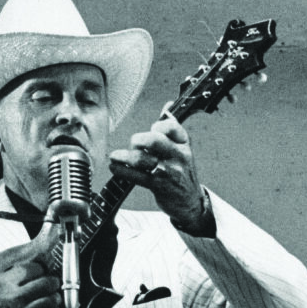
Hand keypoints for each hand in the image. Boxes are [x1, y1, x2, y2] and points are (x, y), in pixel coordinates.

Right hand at [0, 259, 60, 307]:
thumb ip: (10, 273)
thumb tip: (33, 261)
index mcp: (2, 283)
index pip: (33, 268)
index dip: (41, 269)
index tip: (41, 273)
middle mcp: (12, 297)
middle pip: (47, 283)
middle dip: (53, 283)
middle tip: (52, 285)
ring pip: (50, 301)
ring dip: (54, 299)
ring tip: (51, 299)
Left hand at [108, 111, 212, 234]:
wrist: (190, 202)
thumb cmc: (182, 173)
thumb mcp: (183, 149)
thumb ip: (173, 128)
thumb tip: (167, 105)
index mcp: (185, 144)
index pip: (169, 126)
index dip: (156, 126)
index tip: (151, 132)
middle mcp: (179, 156)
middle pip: (153, 140)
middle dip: (138, 141)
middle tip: (134, 146)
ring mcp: (169, 172)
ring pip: (141, 159)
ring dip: (124, 157)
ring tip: (116, 157)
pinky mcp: (159, 186)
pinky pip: (135, 175)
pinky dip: (120, 170)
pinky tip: (116, 168)